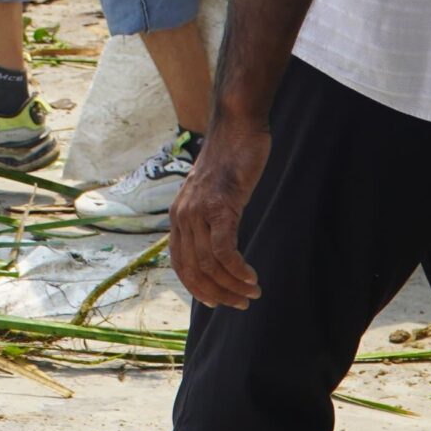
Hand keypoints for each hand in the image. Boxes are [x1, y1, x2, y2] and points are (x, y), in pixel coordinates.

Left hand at [169, 118, 268, 308]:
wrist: (236, 127)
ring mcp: (199, 210)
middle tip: (241, 303)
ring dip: (232, 286)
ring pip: (209, 264)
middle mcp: (182, 215)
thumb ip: (209, 218)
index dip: (197, 288)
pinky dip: (237, 270)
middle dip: (217, 294)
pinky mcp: (221, 205)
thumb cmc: (230, 161)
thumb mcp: (212, 194)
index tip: (217, 302)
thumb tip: (217, 245)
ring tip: (252, 292)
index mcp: (178, 215)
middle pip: (194, 270)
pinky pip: (224, 249)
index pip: (180, 264)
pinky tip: (252, 278)